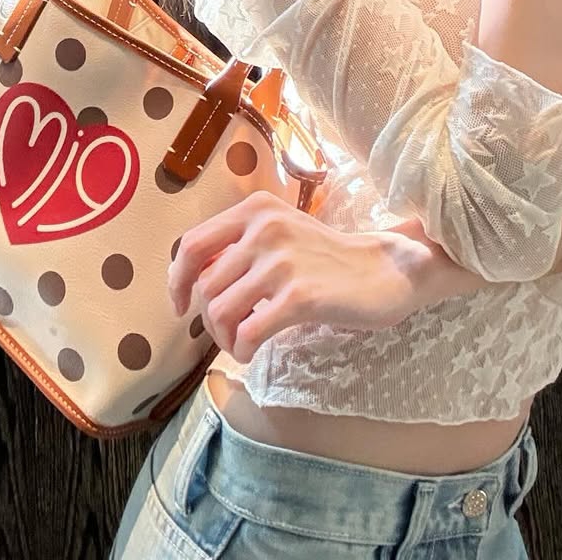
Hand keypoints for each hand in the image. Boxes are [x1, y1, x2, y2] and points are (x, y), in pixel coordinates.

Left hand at [166, 192, 437, 362]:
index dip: (177, 281)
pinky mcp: (300, 296)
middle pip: (205, 287)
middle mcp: (265, 228)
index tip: (181, 307)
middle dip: (208, 320)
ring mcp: (282, 261)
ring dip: (224, 339)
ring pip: (220, 312)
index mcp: (255, 209)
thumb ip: (238, 245)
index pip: (192, 245)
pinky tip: (253, 351)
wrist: (383, 270)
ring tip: (242, 342)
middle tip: (228, 333)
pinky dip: (242, 350)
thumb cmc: (325, 258)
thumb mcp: (279, 233)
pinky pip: (247, 333)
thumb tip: (190, 280)